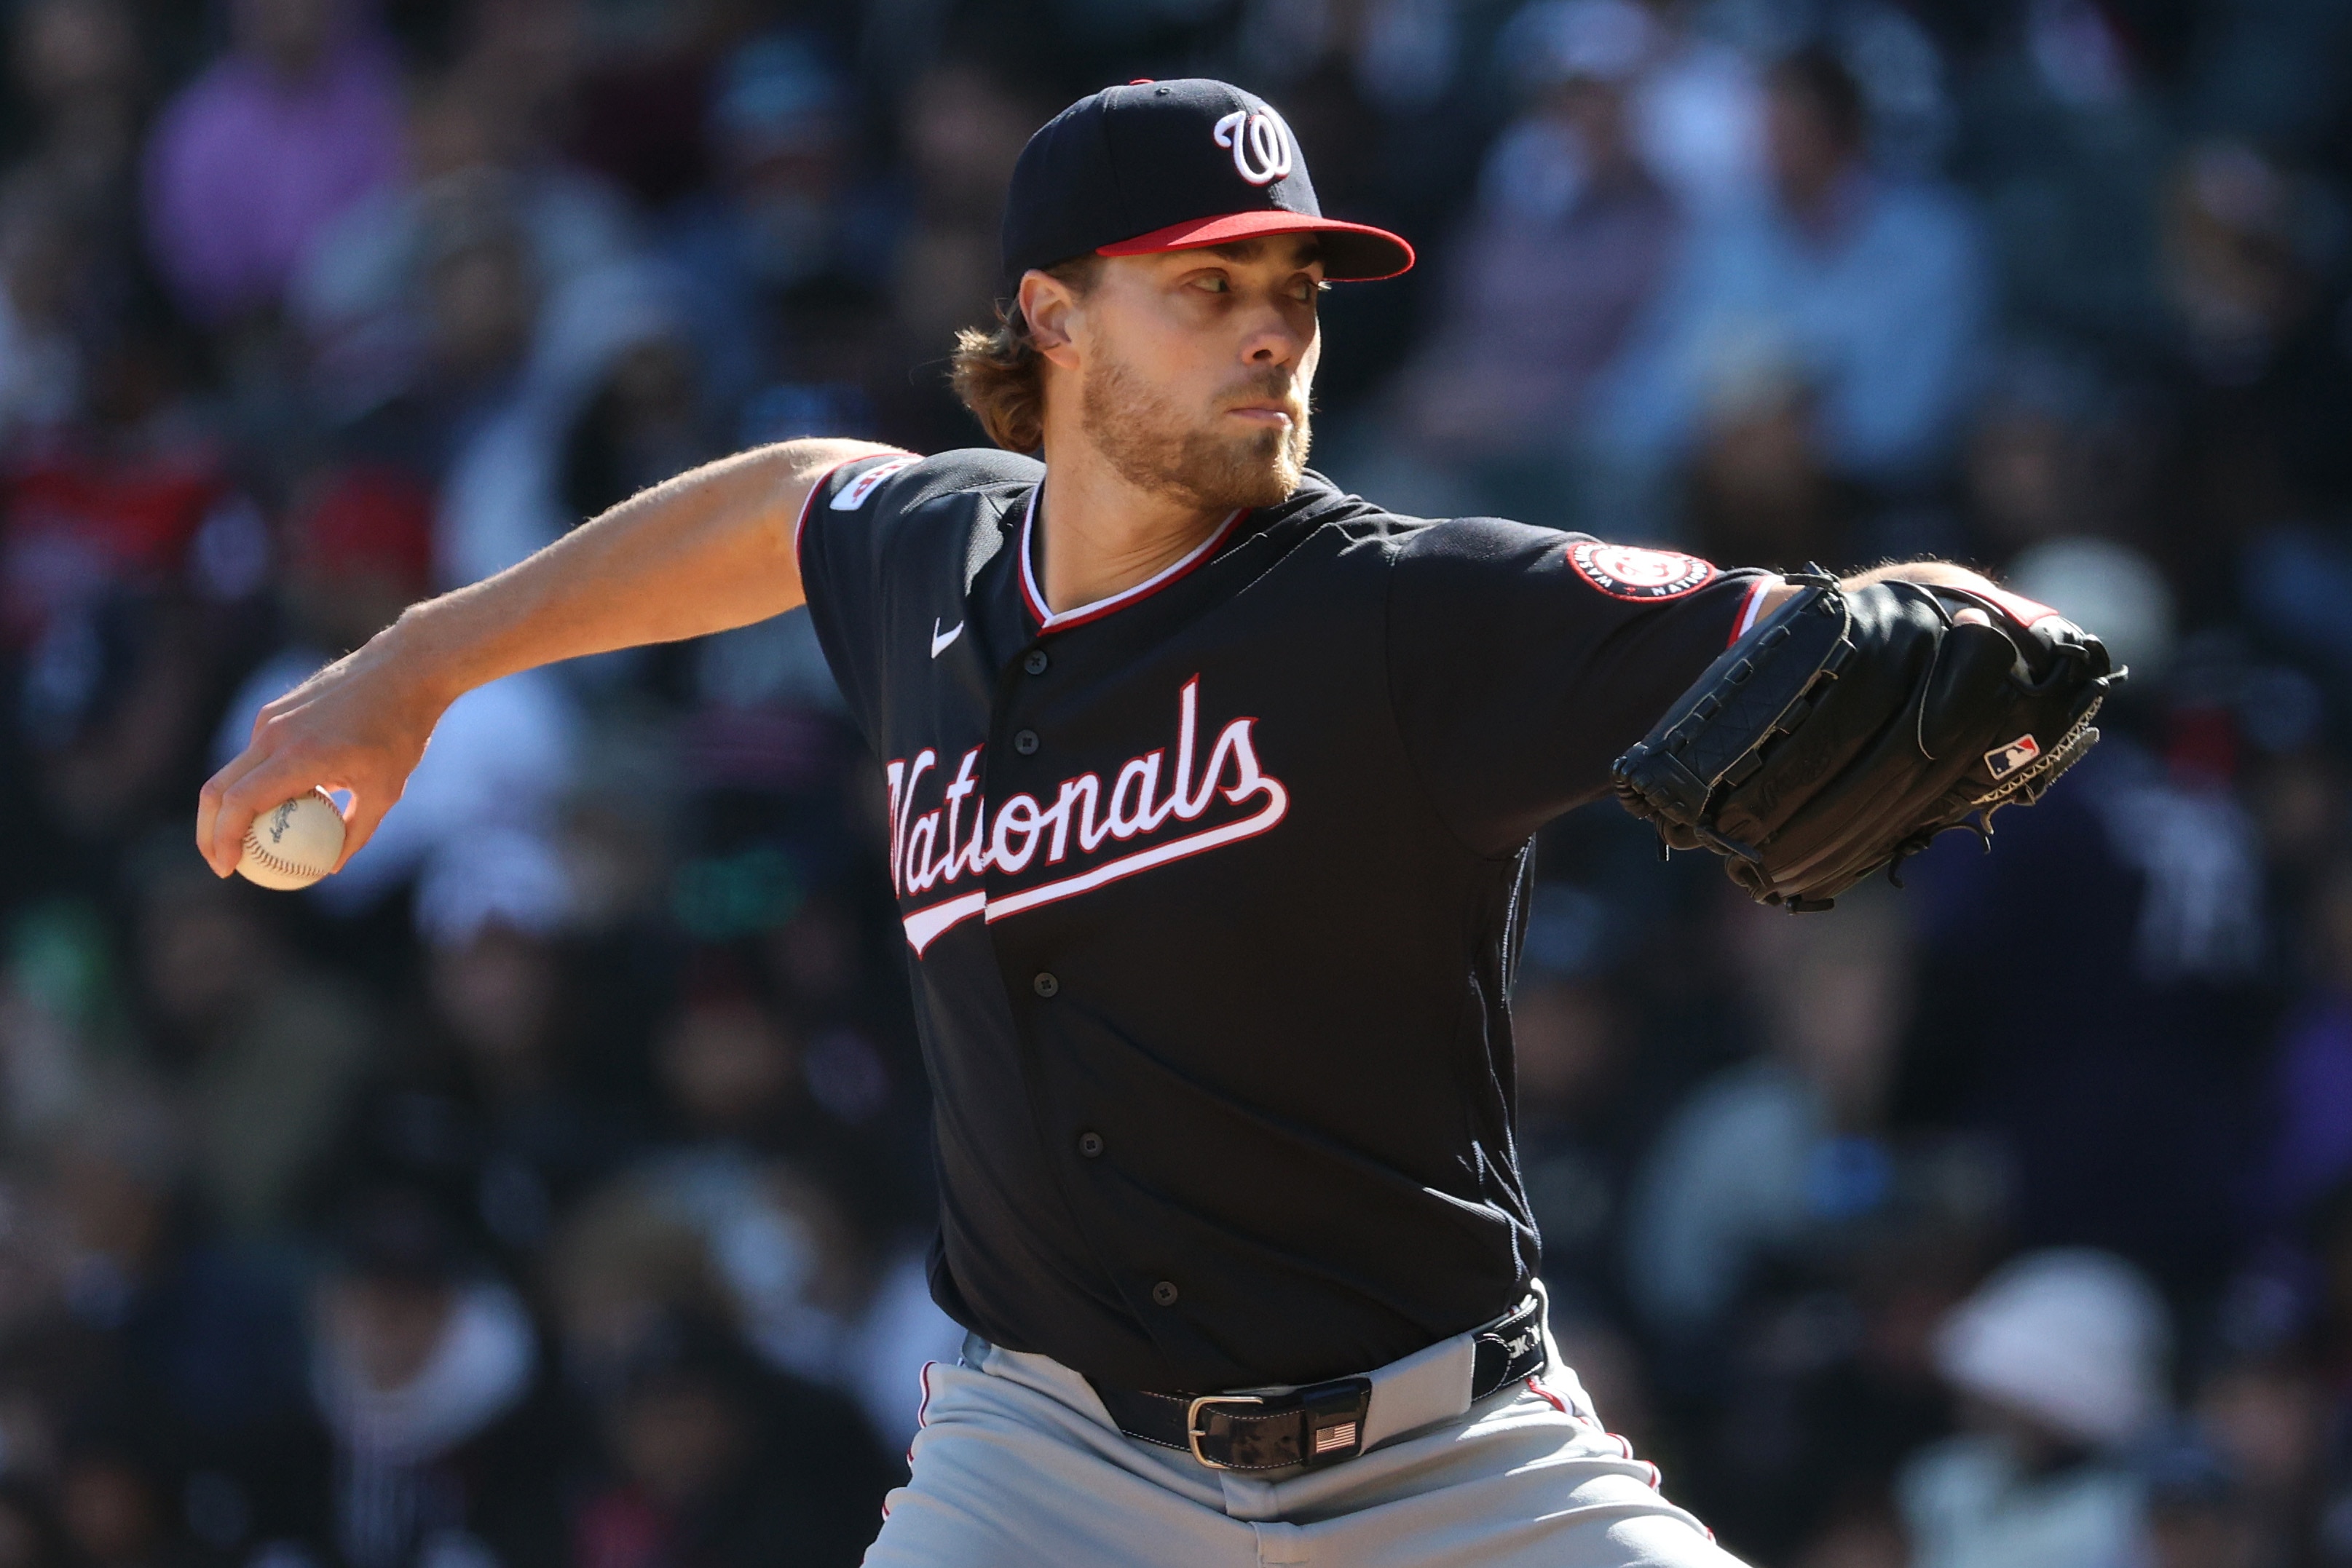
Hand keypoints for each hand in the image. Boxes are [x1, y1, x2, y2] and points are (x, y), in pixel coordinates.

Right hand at [196, 627, 447, 876]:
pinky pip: (255, 754)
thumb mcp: (387, 790)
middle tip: (222, 863)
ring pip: (233, 771)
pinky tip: (282, 802)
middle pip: (217, 789)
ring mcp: (270, 718)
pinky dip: (255, 782)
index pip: (239, 803)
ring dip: (230, 808)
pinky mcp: (274, 710)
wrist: (403, 669)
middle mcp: (275, 735)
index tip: (228, 869)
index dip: (223, 840)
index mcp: (300, 756)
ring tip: (247, 841)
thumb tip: (331, 866)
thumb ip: (356, 831)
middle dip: (208, 832)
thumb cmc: (402, 732)